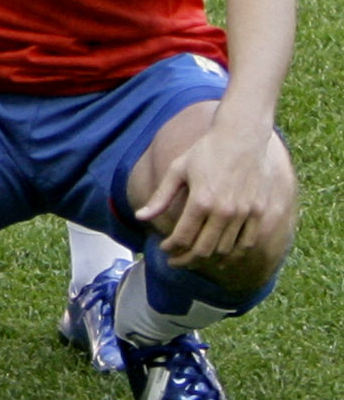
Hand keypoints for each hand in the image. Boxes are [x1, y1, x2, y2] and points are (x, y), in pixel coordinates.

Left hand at [135, 114, 290, 271]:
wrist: (241, 138)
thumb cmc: (205, 152)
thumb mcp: (177, 171)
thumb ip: (160, 197)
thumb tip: (140, 217)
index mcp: (201, 201)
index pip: (183, 237)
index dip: (171, 248)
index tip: (164, 249)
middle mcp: (224, 211)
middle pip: (204, 250)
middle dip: (186, 260)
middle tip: (176, 261)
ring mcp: (245, 214)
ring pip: (225, 250)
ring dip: (208, 258)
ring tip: (195, 258)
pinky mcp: (259, 212)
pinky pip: (247, 243)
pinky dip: (233, 253)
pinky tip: (221, 253)